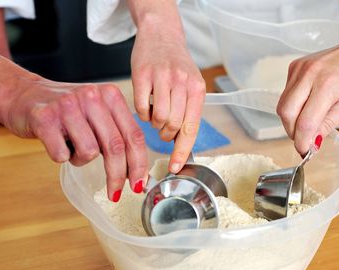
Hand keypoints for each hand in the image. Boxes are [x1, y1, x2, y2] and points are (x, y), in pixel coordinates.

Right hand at [5, 79, 147, 201]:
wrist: (21, 95)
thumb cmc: (65, 110)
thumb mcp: (97, 113)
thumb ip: (118, 134)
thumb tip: (137, 173)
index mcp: (110, 95)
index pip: (134, 135)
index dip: (139, 164)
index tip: (139, 184)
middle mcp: (91, 97)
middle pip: (115, 146)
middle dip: (118, 176)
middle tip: (115, 193)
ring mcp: (67, 106)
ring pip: (89, 152)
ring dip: (80, 160)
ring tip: (71, 147)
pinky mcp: (44, 118)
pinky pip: (61, 154)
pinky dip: (60, 156)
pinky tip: (55, 143)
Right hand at [128, 0, 204, 173]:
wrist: (161, 34)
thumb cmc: (175, 65)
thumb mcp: (190, 85)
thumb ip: (188, 111)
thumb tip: (181, 143)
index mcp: (197, 89)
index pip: (191, 128)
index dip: (182, 151)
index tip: (174, 167)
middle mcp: (182, 83)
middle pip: (174, 126)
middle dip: (166, 133)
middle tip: (163, 127)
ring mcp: (162, 78)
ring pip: (158, 119)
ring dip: (154, 123)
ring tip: (155, 113)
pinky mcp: (143, 74)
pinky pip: (140, 108)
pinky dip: (141, 113)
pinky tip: (145, 104)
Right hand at [276, 7, 338, 154]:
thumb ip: (330, 122)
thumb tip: (313, 141)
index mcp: (328, 83)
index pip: (306, 121)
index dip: (303, 141)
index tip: (306, 152)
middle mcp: (309, 73)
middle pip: (286, 113)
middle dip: (293, 132)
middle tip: (306, 141)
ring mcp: (299, 68)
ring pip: (283, 105)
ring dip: (292, 120)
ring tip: (309, 124)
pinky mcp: (294, 66)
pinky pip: (286, 94)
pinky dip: (293, 106)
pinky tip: (308, 106)